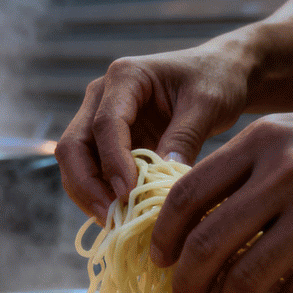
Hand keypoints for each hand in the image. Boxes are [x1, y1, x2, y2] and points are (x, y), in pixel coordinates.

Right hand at [55, 40, 253, 220]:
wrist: (219, 72)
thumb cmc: (216, 80)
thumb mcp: (207, 105)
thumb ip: (184, 139)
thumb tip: (163, 181)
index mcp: (124, 76)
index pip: (105, 123)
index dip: (113, 162)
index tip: (128, 193)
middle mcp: (101, 96)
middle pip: (73, 144)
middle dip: (86, 183)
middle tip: (109, 215)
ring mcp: (98, 118)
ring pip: (75, 162)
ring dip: (88, 193)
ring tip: (113, 220)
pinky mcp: (107, 141)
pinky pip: (92, 171)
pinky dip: (100, 193)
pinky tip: (119, 214)